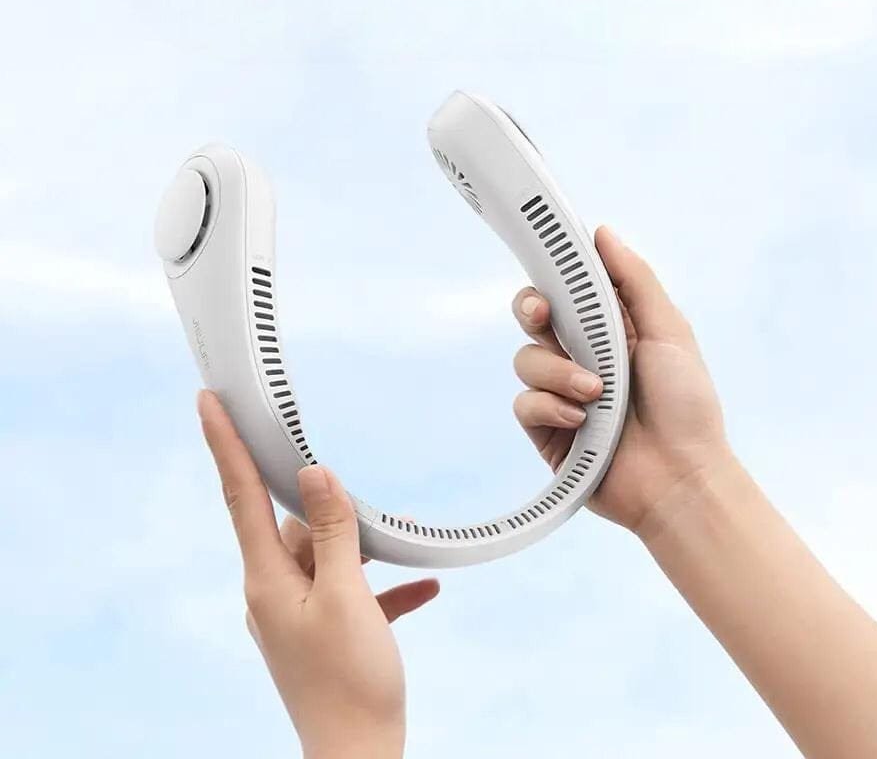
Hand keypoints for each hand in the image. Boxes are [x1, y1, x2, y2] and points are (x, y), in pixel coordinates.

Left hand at [197, 391, 438, 758]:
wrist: (360, 757)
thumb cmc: (352, 683)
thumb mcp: (348, 597)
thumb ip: (332, 532)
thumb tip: (315, 473)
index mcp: (268, 580)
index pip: (241, 496)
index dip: (223, 445)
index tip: (206, 403)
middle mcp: (273, 592)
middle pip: (295, 526)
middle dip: (333, 512)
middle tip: (363, 512)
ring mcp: (296, 614)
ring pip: (326, 556)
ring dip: (364, 549)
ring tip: (404, 546)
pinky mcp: (322, 633)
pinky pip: (349, 593)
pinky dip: (380, 587)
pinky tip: (421, 588)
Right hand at [511, 226, 731, 536]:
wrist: (681, 477)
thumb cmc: (687, 405)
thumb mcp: (669, 331)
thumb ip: (634, 280)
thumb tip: (602, 233)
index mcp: (609, 330)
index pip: (568, 289)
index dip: (552, 272)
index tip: (545, 257)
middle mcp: (580, 356)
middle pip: (532, 317)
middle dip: (531, 309)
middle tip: (544, 314)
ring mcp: (561, 393)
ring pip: (526, 360)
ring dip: (558, 372)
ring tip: (596, 394)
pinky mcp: (548, 429)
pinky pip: (525, 402)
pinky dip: (552, 407)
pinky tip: (583, 420)